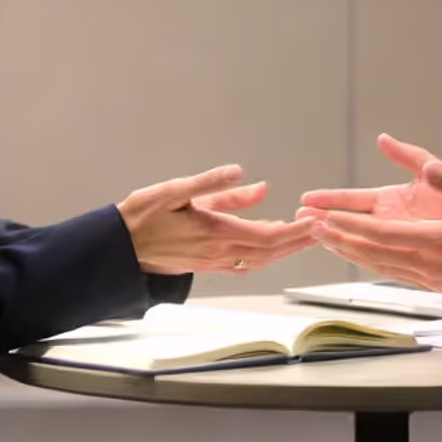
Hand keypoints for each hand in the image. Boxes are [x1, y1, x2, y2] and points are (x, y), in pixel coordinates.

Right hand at [117, 165, 316, 275]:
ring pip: (259, 261)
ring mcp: (213, 263)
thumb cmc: (143, 215)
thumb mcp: (175, 191)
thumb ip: (212, 184)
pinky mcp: (206, 265)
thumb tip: (246, 175)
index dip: (295, 231)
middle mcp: (218, 253)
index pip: (267, 237)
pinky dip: (265, 255)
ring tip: (305, 236)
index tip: (314, 221)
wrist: (119, 247)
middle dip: (298, 241)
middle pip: (270, 252)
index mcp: (215, 233)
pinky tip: (272, 245)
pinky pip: (245, 264)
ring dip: (284, 250)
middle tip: (322, 228)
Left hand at [301, 135, 441, 296]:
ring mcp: (432, 278)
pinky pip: (394, 273)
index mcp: (440, 241)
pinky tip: (359, 255)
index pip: (383, 235)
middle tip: (309, 228)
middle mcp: (431, 265)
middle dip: (339, 239)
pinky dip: (371, 262)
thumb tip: (427, 167)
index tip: (324, 218)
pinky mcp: (435, 283)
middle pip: (373, 254)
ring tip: (324, 240)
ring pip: (380, 266)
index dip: (351, 227)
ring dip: (350, 252)